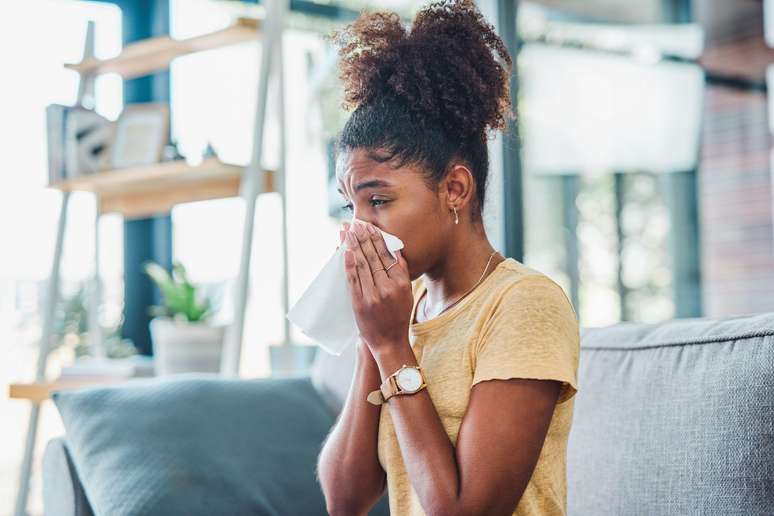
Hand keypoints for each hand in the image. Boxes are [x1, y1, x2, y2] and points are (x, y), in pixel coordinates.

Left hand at [342, 221, 412, 353]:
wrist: (389, 342)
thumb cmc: (398, 317)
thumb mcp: (407, 293)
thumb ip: (402, 272)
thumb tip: (396, 250)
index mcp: (401, 283)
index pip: (387, 255)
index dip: (377, 239)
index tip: (370, 226)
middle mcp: (387, 287)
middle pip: (373, 256)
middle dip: (363, 237)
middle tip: (356, 223)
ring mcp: (372, 295)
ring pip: (362, 264)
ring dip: (353, 245)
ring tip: (348, 231)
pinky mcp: (359, 302)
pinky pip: (353, 279)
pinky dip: (348, 263)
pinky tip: (345, 251)